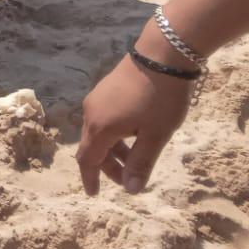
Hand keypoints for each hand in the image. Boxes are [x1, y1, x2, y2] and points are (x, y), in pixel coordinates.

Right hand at [75, 53, 190, 194]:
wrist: (161, 54)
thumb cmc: (160, 99)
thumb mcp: (156, 135)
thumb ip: (141, 163)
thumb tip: (130, 189)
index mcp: (100, 128)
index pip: (88, 160)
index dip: (91, 178)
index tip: (94, 194)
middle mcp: (91, 114)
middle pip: (92, 147)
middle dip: (107, 166)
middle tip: (127, 179)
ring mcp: (97, 99)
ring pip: (98, 132)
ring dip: (112, 149)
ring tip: (135, 156)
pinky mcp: (105, 89)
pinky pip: (103, 118)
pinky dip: (114, 133)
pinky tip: (134, 132)